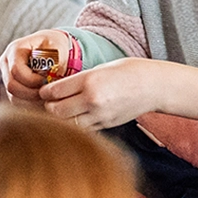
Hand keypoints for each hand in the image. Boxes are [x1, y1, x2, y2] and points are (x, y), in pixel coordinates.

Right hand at [0, 30, 71, 102]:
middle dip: (32, 93)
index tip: (48, 81)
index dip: (32, 80)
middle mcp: (6, 63)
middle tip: (48, 93)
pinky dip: (30, 104)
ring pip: (13, 97)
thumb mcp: (58, 46)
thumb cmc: (54, 46)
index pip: (16, 70)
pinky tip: (43, 99)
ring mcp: (6, 76)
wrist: (51, 48)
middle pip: (11, 86)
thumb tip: (52, 76)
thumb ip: (56, 59)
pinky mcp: (11, 88)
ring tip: (48, 96)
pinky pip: (17, 102)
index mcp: (14, 49)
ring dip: (31, 101)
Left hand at [39, 57, 158, 129]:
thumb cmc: (129, 71)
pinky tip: (76, 117)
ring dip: (61, 119)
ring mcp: (100, 116)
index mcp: (89, 81)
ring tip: (61, 112)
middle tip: (48, 103)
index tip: (43, 92)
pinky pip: (83, 129)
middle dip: (49, 107)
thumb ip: (79, 80)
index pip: (54, 91)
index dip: (44, 92)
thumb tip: (57, 89)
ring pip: (68, 124)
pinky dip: (76, 125)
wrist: (154, 86)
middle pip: (56, 111)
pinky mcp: (106, 125)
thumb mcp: (100, 68)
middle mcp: (92, 100)